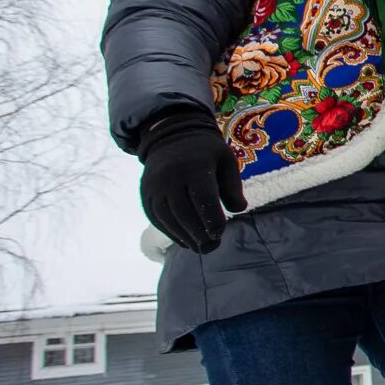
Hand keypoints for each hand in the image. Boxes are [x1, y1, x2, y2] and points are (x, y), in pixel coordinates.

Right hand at [137, 109, 246, 253]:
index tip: (219, 233)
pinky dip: (170, 232)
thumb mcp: (226, 161)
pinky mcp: (146, 193)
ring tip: (200, 248)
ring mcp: (154, 185)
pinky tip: (184, 241)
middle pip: (183, 212)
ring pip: (167, 217)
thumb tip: (239, 209)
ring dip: (184, 236)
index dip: (211, 219)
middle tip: (211, 247)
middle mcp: (170, 176)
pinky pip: (156, 217)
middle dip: (198, 233)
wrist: (172, 136)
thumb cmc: (207, 152)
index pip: (203, 198)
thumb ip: (233, 186)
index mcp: (195, 166)